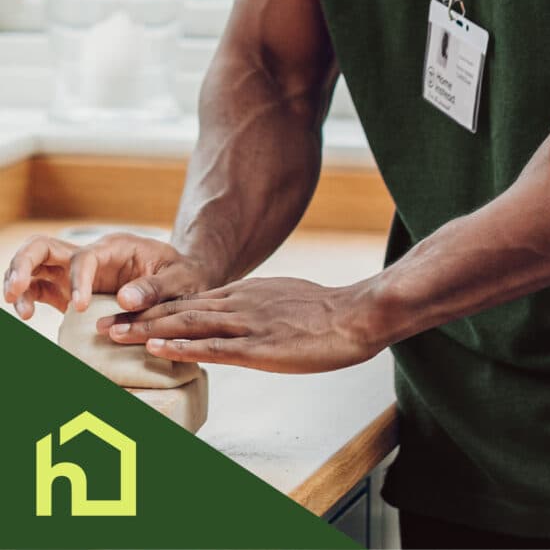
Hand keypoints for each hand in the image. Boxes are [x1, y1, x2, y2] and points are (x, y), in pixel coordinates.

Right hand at [2, 232, 215, 319]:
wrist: (182, 281)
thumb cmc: (182, 275)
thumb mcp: (180, 279)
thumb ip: (156, 288)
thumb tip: (125, 300)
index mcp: (115, 248)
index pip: (83, 257)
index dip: (77, 280)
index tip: (79, 307)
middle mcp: (91, 257)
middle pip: (44, 247)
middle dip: (23, 265)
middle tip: (14, 290)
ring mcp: (76, 274)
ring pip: (35, 265)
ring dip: (19, 282)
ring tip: (19, 309)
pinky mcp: (70, 292)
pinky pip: (40, 289)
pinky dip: (28, 298)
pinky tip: (25, 314)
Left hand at [99, 276, 381, 372]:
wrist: (356, 314)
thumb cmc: (326, 312)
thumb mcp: (286, 298)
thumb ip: (259, 306)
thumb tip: (242, 315)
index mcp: (246, 293)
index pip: (190, 299)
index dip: (153, 307)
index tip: (123, 314)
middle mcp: (239, 303)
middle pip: (179, 308)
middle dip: (137, 317)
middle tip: (100, 324)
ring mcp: (248, 323)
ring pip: (188, 323)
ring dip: (147, 330)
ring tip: (113, 335)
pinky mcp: (259, 345)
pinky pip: (214, 346)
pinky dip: (182, 346)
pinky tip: (158, 349)